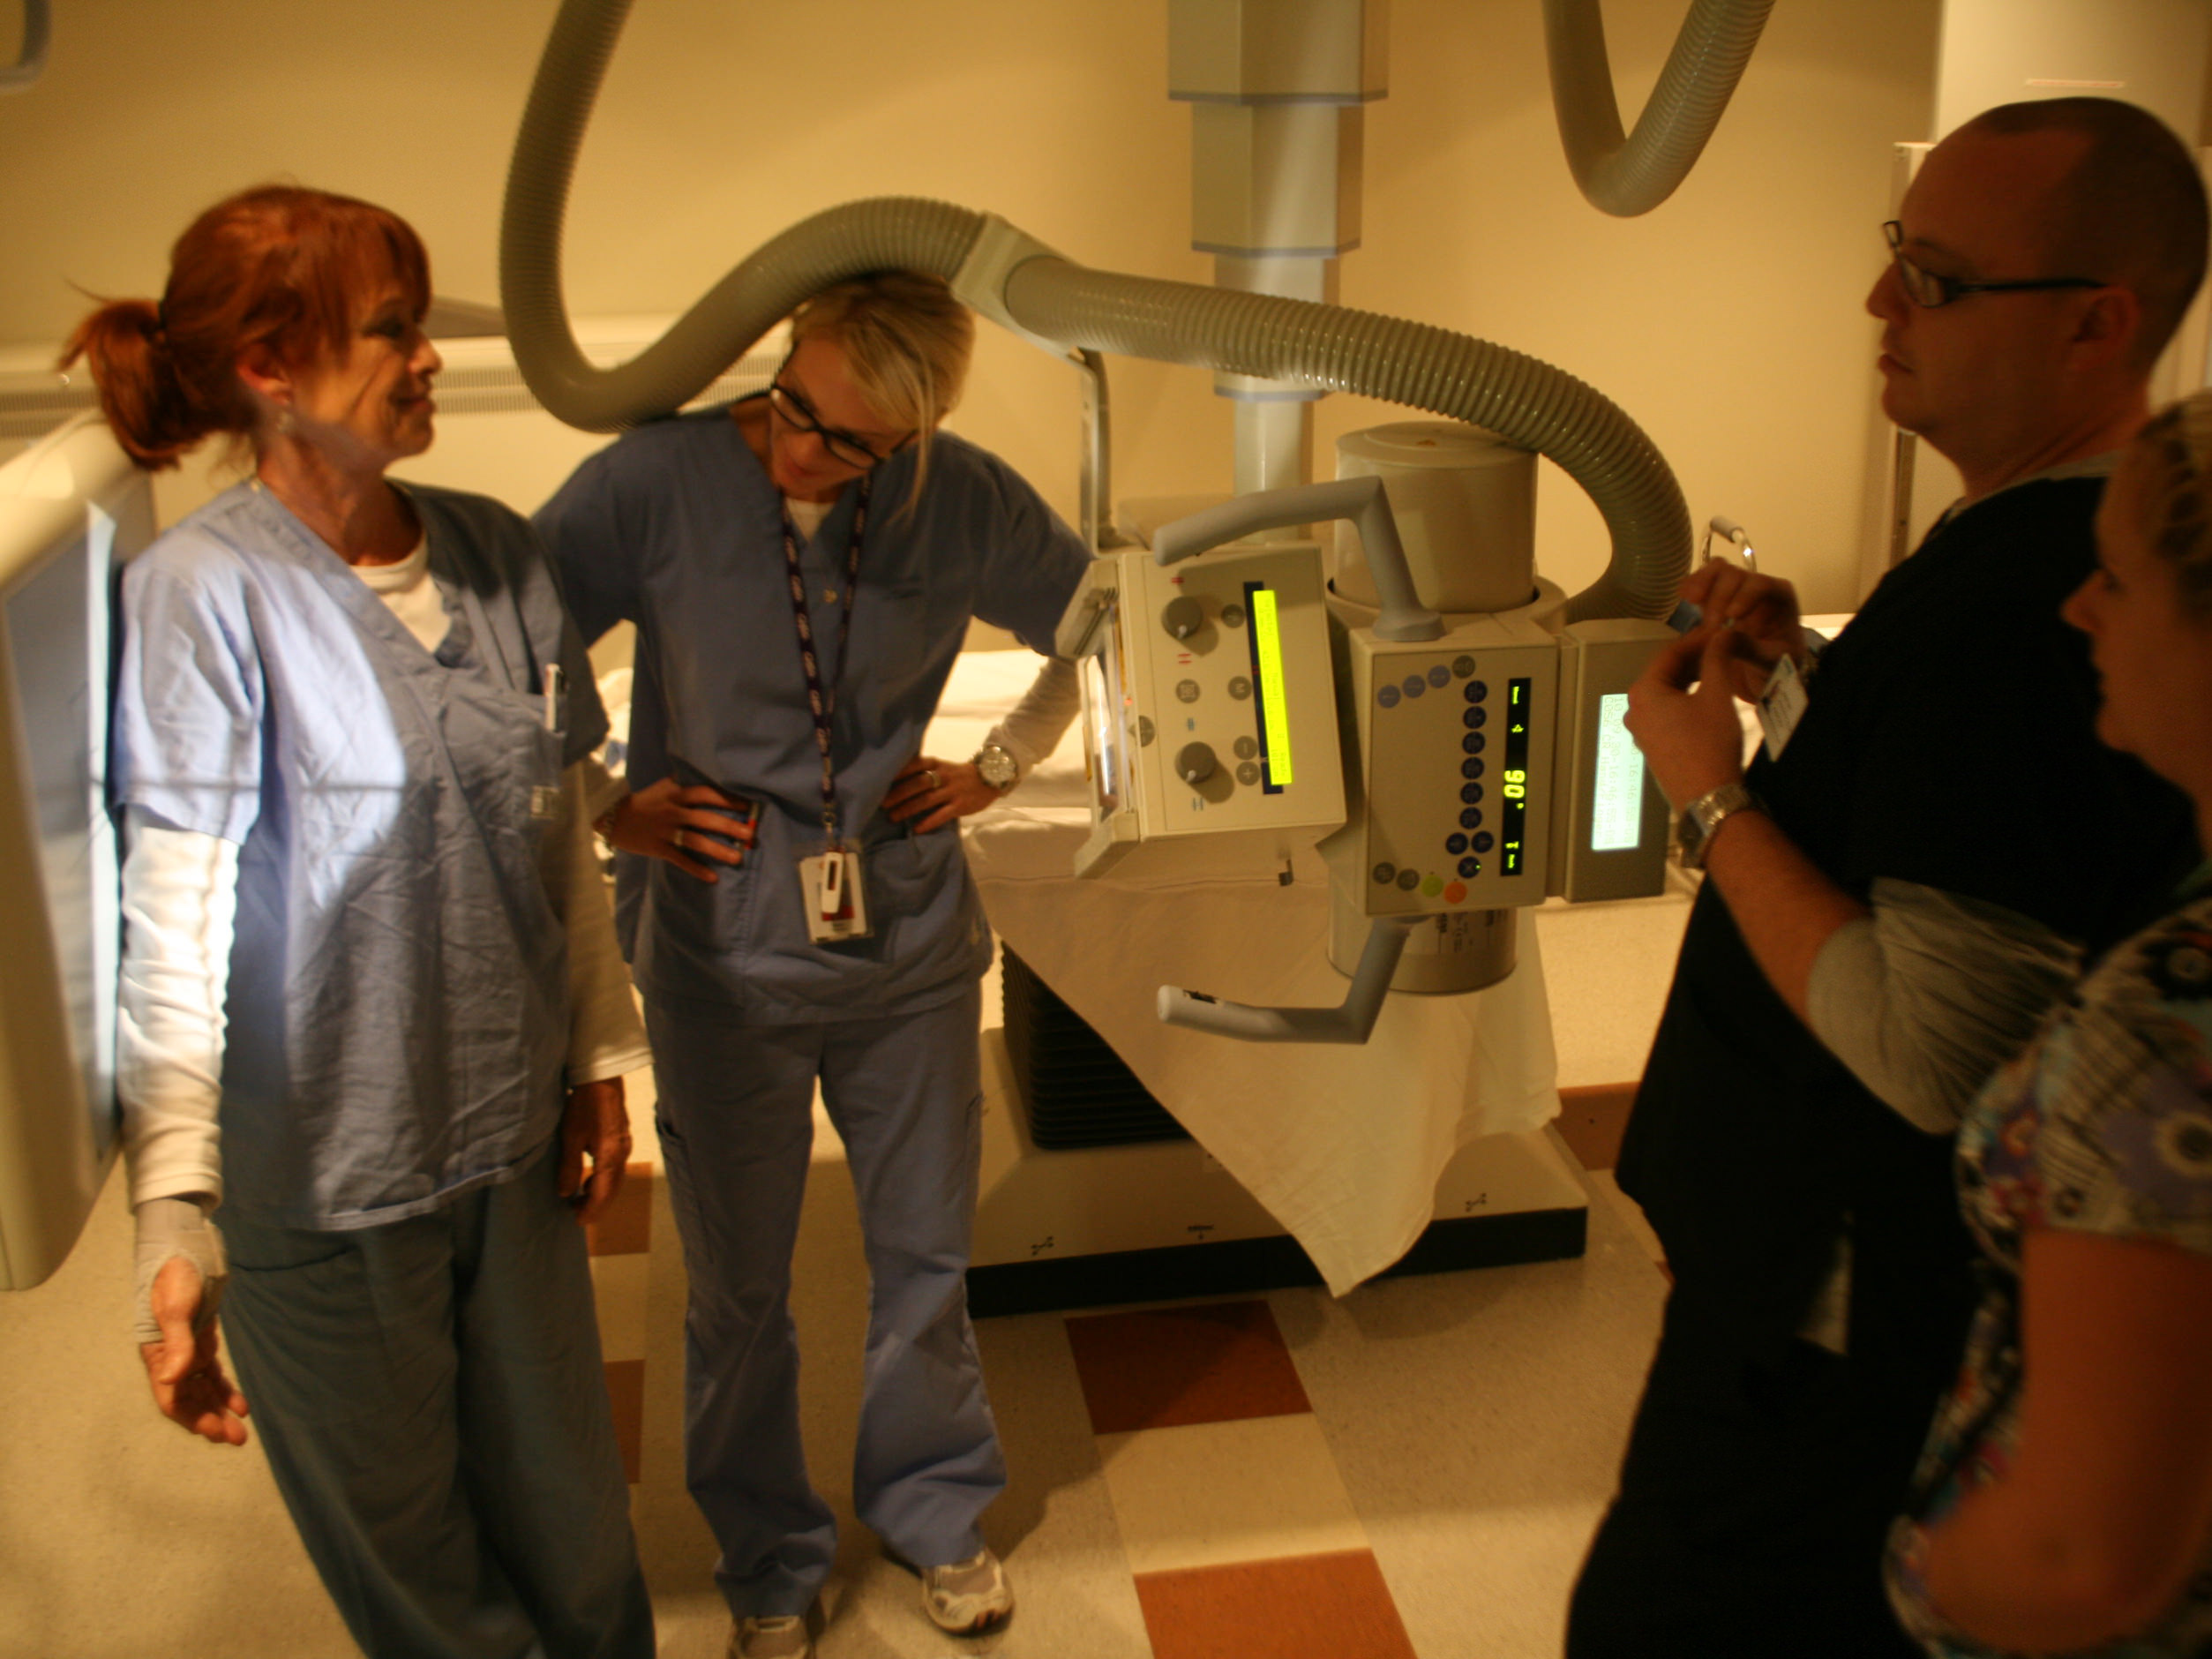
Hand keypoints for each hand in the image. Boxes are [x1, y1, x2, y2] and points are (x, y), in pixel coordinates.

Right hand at [138, 1256, 248, 1445]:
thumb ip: (177, 1344)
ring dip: (219, 1410)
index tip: (216, 1432)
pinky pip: (213, 1374)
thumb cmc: (175, 1277)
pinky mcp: (202, 1342)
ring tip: (240, 1430)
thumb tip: (172, 1378)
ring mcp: (187, 1351)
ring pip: (203, 1391)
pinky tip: (241, 1405)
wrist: (187, 1250)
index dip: (193, 1418)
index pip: (172, 1399)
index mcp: (157, 1357)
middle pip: (189, 1401)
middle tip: (237, 1439)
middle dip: (210, 1421)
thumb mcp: (175, 1309)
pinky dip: (225, 1390)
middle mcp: (170, 1360)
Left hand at [559, 1077, 630, 1226]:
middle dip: (596, 1205)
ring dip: (599, 1193)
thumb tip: (566, 1193)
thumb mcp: (570, 1136)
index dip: (590, 1210)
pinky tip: (589, 1178)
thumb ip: (569, 1167)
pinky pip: (615, 1168)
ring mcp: (624, 1146)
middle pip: (612, 1190)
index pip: (602, 1194)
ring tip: (580, 1199)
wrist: (602, 1078)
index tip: (577, 1221)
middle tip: (577, 1214)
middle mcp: (622, 1154)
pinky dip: (602, 1179)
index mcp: (610, 1157)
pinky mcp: (622, 1139)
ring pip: (615, 1179)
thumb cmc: (584, 1105)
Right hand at [603, 776, 754, 882]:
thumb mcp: (662, 787)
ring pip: (696, 841)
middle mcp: (674, 812)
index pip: (706, 794)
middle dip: (731, 826)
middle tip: (752, 834)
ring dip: (719, 850)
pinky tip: (713, 878)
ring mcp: (666, 831)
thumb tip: (700, 772)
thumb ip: (682, 784)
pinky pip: (681, 859)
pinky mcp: (658, 848)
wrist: (610, 817)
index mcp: (676, 795)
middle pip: (707, 818)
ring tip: (738, 858)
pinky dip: (696, 869)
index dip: (728, 798)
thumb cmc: (641, 802)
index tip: (748, 805)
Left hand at [883, 755, 998, 832]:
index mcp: (937, 764)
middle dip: (898, 794)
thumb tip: (895, 782)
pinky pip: (942, 815)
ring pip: (927, 800)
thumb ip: (923, 772)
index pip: (915, 764)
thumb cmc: (959, 775)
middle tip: (882, 804)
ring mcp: (952, 791)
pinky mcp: (960, 805)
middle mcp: (944, 776)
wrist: (990, 778)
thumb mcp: (942, 767)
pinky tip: (917, 829)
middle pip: (918, 784)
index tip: (881, 779)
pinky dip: (928, 822)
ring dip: (908, 809)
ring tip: (893, 817)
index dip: (898, 772)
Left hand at [1625, 625, 1751, 810]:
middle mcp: (1634, 710)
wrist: (1709, 797)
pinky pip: (1667, 714)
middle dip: (1694, 659)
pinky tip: (1708, 698)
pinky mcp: (1653, 747)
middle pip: (1665, 673)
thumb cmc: (1710, 744)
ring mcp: (1641, 731)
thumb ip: (1717, 658)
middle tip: (1723, 648)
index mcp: (1643, 692)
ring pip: (1667, 694)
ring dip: (1692, 679)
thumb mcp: (1717, 695)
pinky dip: (1686, 700)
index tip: (1721, 631)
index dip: (1698, 639)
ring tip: (1719, 670)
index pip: (1670, 653)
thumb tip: (1722, 634)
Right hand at [1677, 562, 1806, 700]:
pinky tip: (1683, 596)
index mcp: (1779, 596)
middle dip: (1720, 597)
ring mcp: (1735, 588)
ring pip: (1718, 569)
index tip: (1731, 616)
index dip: (1745, 595)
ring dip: (1703, 583)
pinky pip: (1703, 579)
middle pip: (1736, 575)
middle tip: (1711, 627)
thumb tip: (1725, 636)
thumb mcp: (1771, 662)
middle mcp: (1758, 586)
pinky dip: (1691, 584)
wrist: (1762, 670)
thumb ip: (1752, 650)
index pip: (1762, 584)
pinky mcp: (1715, 594)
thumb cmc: (1776, 663)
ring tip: (1692, 601)